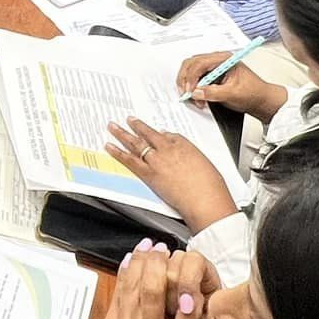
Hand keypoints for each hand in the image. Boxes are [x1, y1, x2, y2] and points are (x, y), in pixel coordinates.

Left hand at [81, 245, 219, 318]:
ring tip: (150, 248)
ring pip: (134, 289)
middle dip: (161, 264)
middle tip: (165, 250)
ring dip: (142, 263)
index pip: (191, 308)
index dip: (190, 281)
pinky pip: (117, 299)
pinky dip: (124, 277)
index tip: (189, 266)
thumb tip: (194, 307)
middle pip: (157, 290)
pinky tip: (131, 262)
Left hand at [104, 118, 236, 233]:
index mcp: (183, 145)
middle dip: (137, 125)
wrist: (204, 199)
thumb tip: (179, 147)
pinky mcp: (148, 173)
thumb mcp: (204, 164)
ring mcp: (156, 160)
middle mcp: (168, 149)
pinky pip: (129, 159)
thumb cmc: (209, 186)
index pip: (169, 135)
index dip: (159, 135)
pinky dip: (117, 152)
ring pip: (135, 142)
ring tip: (112, 127)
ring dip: (122, 133)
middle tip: (128, 119)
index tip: (155, 133)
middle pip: (148, 133)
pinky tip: (109, 146)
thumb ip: (189, 154)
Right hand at [173, 49, 285, 121]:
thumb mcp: (233, 94)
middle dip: (185, 79)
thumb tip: (196, 92)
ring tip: (192, 97)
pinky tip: (195, 97)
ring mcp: (213, 67)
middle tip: (186, 93)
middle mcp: (217, 60)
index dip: (192, 77)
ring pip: (190, 70)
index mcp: (224, 59)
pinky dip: (192, 87)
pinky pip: (194, 78)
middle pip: (191, 64)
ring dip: (187, 83)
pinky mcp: (211, 75)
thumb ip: (213, 93)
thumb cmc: (253, 93)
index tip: (190, 91)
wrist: (261, 100)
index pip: (200, 63)